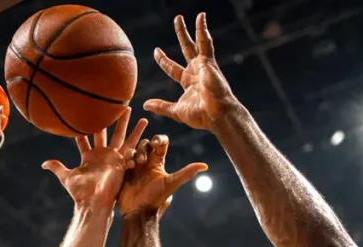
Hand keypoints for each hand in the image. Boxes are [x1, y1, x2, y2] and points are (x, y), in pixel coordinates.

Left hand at [42, 109, 147, 208]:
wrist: (94, 202)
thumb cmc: (80, 192)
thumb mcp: (67, 177)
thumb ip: (57, 167)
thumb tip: (43, 164)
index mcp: (88, 158)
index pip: (84, 140)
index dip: (82, 130)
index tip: (80, 115)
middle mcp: (101, 155)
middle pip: (104, 133)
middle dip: (106, 120)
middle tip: (108, 106)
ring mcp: (113, 157)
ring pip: (120, 135)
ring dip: (124, 122)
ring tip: (128, 108)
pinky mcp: (122, 160)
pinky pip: (132, 145)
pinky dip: (138, 133)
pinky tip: (144, 122)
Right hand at [118, 135, 206, 217]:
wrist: (138, 211)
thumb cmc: (155, 198)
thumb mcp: (171, 183)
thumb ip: (186, 173)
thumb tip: (205, 166)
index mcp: (158, 163)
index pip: (160, 144)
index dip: (159, 139)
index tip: (156, 143)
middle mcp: (147, 163)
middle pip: (146, 145)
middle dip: (144, 148)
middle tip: (143, 160)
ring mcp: (135, 167)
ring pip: (134, 150)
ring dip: (135, 154)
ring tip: (135, 165)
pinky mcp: (125, 171)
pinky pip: (124, 158)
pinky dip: (127, 159)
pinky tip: (129, 167)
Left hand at [144, 14, 236, 129]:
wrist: (216, 114)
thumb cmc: (200, 115)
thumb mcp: (176, 111)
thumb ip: (161, 106)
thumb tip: (145, 105)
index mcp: (188, 82)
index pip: (172, 68)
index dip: (163, 60)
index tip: (156, 50)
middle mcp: (196, 71)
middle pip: (186, 48)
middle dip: (182, 34)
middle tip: (177, 20)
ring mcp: (203, 65)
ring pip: (198, 41)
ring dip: (194, 28)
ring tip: (192, 15)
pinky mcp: (208, 62)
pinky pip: (206, 42)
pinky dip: (203, 29)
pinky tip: (201, 17)